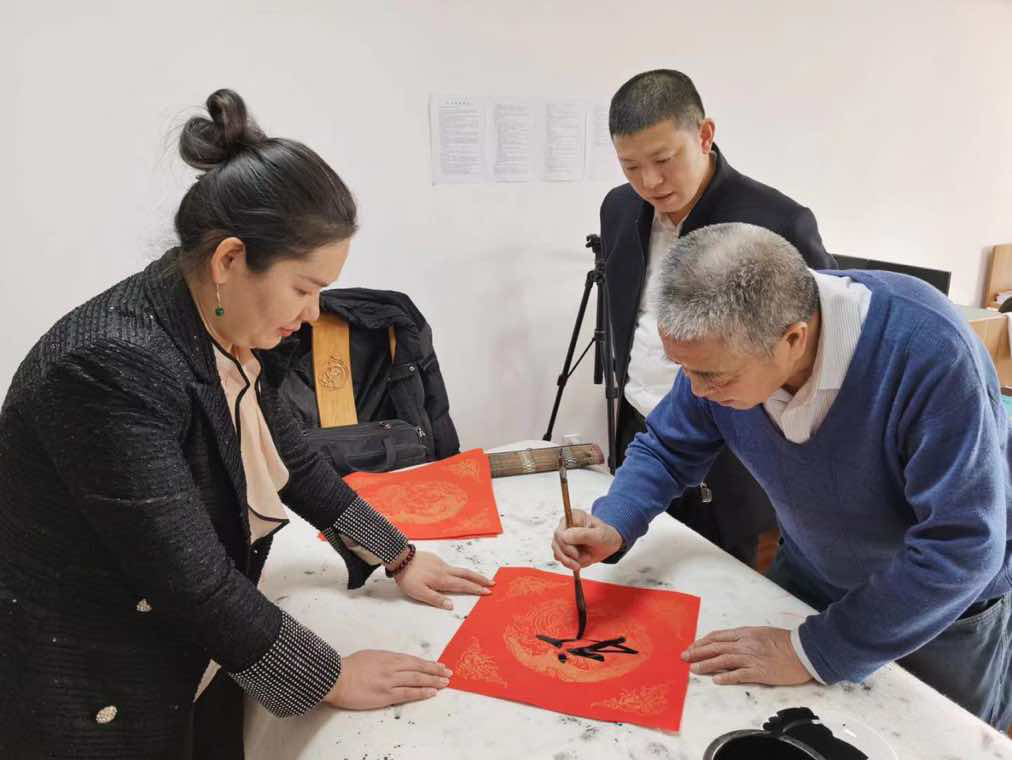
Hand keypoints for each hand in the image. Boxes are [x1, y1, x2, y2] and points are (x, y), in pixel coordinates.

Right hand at [323, 650, 451, 709]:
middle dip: (436, 672)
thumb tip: (397, 664)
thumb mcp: (371, 656)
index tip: (439, 666)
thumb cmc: (350, 666)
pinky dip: (421, 693)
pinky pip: (407, 693)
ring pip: (417, 680)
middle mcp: (392, 667)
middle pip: (419, 669)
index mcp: (389, 656)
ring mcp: (390, 681)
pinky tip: (431, 693)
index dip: (428, 664)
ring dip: (433, 682)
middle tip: (448, 674)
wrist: (337, 677)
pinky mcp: (385, 695)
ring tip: (444, 683)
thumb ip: (386, 660)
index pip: (414, 660)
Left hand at [392, 549, 493, 609]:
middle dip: (480, 579)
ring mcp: (440, 563)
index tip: (488, 591)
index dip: (476, 589)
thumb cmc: (408, 578)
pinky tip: (457, 574)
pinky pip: (451, 566)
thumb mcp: (419, 593)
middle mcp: (445, 570)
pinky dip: (460, 571)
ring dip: (471, 574)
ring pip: (459, 569)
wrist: (400, 557)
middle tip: (492, 582)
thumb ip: (436, 599)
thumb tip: (451, 605)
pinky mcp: (435, 559)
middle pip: (466, 574)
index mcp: (442, 580)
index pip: (463, 585)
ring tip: (479, 579)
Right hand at [551, 508, 623, 570]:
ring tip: (587, 558)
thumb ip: (583, 535)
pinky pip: (562, 560)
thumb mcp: (600, 535)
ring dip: (572, 561)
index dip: (566, 546)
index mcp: (572, 517)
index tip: (577, 554)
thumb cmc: (606, 536)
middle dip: (570, 557)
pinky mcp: (564, 549)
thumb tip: (563, 536)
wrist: (609, 545)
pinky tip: (583, 560)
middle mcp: (565, 526)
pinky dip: (573, 564)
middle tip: (586, 558)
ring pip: (557, 554)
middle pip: (556, 545)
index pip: (559, 533)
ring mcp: (563, 538)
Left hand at [681, 626, 812, 685]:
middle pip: (716, 647)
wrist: (804, 651)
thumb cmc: (785, 642)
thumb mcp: (761, 633)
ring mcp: (752, 658)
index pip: (717, 637)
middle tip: (684, 658)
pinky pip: (739, 675)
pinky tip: (716, 680)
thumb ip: (745, 638)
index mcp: (745, 633)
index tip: (692, 647)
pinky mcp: (759, 672)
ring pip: (723, 660)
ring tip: (694, 669)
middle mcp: (745, 644)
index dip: (702, 642)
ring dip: (706, 665)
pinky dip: (726, 677)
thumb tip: (728, 644)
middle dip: (698, 652)